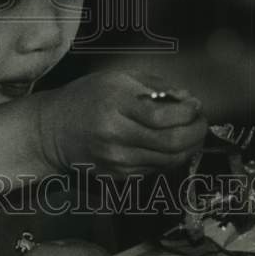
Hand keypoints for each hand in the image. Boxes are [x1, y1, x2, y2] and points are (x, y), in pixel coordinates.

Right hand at [36, 71, 207, 177]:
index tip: (196, 106)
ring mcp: (116, 160)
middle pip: (171, 143)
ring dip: (188, 147)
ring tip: (191, 133)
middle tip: (201, 122)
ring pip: (168, 161)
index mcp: (114, 105)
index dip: (187, 113)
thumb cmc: (86, 98)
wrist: (53, 130)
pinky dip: (170, 158)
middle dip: (196, 133)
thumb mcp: (115, 79)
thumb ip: (153, 85)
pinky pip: (156, 170)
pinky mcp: (118, 176)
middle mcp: (115, 135)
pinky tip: (170, 145)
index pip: (162, 116)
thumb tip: (187, 99)